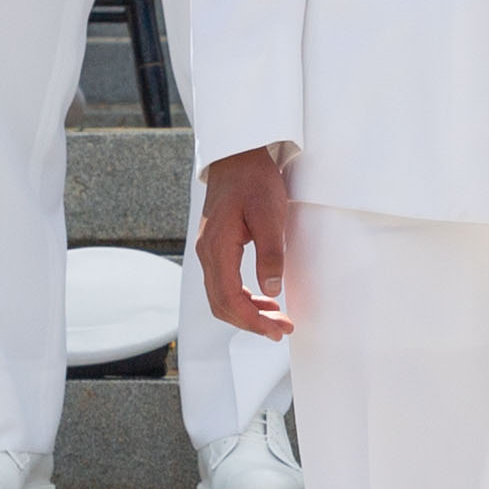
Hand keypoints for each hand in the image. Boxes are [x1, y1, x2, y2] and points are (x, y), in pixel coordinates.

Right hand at [199, 147, 300, 339]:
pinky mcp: (216, 248)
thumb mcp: (270, 215)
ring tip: (276, 318)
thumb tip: (272, 291)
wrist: (238, 157)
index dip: (252, 321)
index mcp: (217, 248)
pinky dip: (242, 298)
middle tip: (281, 330)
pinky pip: (224, 283)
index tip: (276, 330)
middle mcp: (207, 253)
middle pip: (221, 304)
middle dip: (251, 323)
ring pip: (221, 296)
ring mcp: (209, 251)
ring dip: (247, 312)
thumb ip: (270, 254)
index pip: (229, 299)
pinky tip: (264, 299)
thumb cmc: (254, 181)